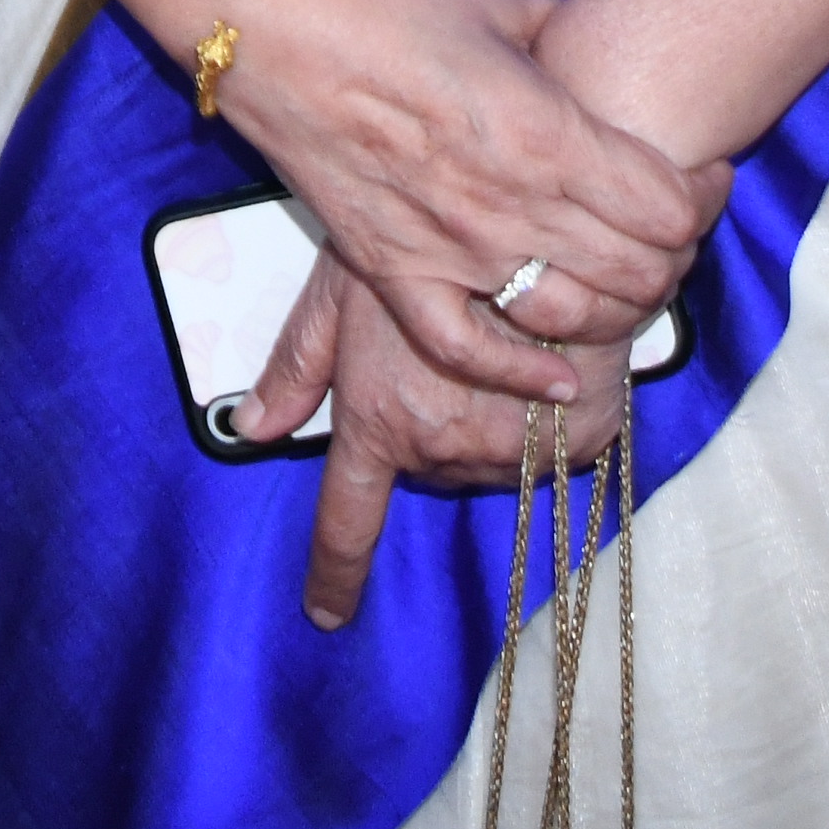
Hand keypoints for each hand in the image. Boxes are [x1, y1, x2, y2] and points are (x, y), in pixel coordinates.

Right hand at [213, 0, 715, 403]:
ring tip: (616, 284)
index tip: (698, 179)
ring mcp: (453, 248)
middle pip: (639, 271)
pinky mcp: (395, 272)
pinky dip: (519, 374)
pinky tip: (557, 376)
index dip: (700, 197)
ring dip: (612, 311)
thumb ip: (559, 36)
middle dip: (669, 258)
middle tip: (661, 233)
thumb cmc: (387, 2)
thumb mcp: (497, 3)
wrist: (275, 28)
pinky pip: (469, 349)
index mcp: (549, 133)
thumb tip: (594, 44)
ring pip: (571, 316)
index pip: (671, 208)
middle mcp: (513, 204)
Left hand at [240, 257, 638, 631]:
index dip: (335, 574)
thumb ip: (297, 362)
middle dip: (427, 431)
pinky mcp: (577, 442)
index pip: (348, 521)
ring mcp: (515, 450)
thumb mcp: (344, 284)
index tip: (326, 614)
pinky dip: (543, 426)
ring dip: (486, 429)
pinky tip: (539, 369)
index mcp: (380, 418)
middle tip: (440, 363)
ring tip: (493, 355)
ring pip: (488, 469)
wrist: (536, 214)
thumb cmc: (429, 236)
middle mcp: (443, 446)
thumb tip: (250, 425)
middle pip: (429, 475)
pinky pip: (550, 459)